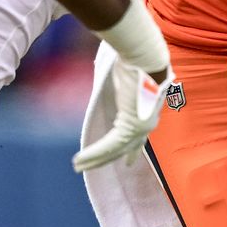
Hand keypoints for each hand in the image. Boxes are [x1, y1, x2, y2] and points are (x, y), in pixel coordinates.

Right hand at [73, 56, 173, 171]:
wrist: (144, 58)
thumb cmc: (136, 61)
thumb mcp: (128, 79)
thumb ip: (123, 91)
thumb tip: (115, 84)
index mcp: (149, 112)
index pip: (139, 139)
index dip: (132, 153)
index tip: (128, 164)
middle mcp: (147, 123)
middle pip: (124, 149)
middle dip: (105, 160)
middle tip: (89, 168)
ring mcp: (140, 127)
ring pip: (114, 150)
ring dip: (94, 159)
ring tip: (78, 166)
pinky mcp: (129, 126)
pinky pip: (108, 145)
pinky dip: (92, 153)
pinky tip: (79, 159)